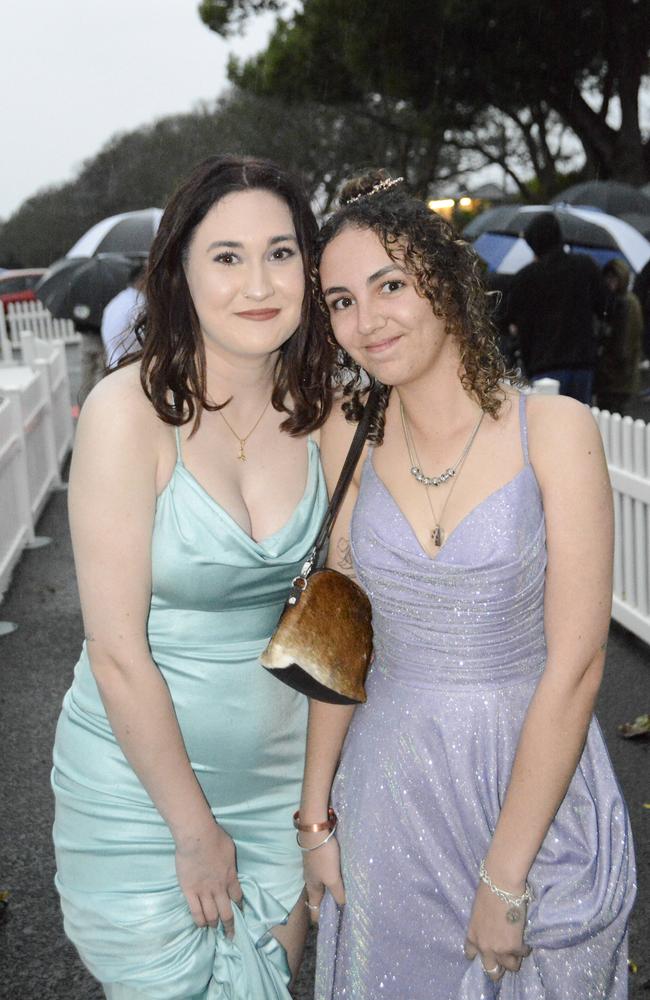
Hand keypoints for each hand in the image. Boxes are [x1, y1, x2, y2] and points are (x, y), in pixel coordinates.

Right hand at [175, 820, 242, 935]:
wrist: (197, 837)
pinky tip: (201, 925)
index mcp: (231, 877)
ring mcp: (204, 892)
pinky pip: (195, 911)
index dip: (240, 907)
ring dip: (214, 924)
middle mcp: (219, 889)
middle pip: (227, 912)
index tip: (240, 913)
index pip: (238, 897)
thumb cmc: (215, 838)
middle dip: (230, 926)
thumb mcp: (230, 850)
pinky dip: (199, 921)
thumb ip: (230, 864)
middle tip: (231, 935)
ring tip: (214, 929)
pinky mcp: (189, 892)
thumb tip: (230, 869)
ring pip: (211, 915)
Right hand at [302, 833, 344, 923]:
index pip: (313, 910)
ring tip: (340, 896)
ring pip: (320, 885)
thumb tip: (343, 906)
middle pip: (317, 898)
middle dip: (324, 906)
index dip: (318, 919)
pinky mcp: (317, 858)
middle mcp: (311, 880)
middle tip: (338, 913)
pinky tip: (338, 877)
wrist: (315, 832)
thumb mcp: (333, 878)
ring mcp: (313, 869)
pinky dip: (329, 879)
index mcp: (313, 889)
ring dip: (328, 892)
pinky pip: (323, 874)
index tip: (326, 927)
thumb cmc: (324, 858)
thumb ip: (339, 893)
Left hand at [464, 882, 531, 981]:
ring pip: (510, 967)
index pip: (471, 954)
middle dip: (498, 969)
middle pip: (491, 970)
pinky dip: (525, 947)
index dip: (480, 955)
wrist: (501, 884)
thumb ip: (482, 926)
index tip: (487, 952)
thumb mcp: (478, 912)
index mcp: (472, 935)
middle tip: (506, 959)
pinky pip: (523, 954)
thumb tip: (490, 930)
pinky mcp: (515, 947)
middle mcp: (484, 946)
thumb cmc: (488, 890)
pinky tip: (525, 937)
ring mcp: (499, 949)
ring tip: (518, 947)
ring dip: (515, 959)